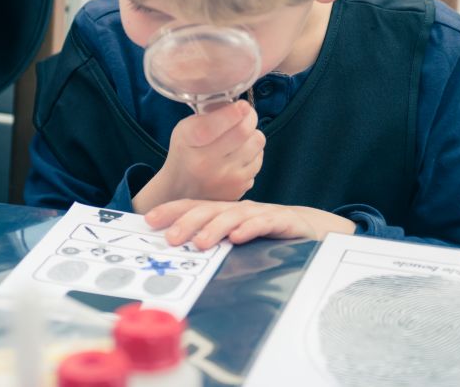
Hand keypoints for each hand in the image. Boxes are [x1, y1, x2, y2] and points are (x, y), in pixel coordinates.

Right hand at [132, 100, 264, 212]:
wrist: (180, 190)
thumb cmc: (186, 152)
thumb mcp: (186, 129)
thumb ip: (210, 115)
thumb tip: (240, 106)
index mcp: (191, 140)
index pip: (221, 121)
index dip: (237, 110)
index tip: (243, 105)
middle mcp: (207, 162)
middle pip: (245, 130)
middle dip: (251, 117)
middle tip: (247, 115)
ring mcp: (225, 178)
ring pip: (257, 143)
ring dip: (253, 135)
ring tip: (241, 138)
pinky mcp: (239, 188)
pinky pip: (259, 160)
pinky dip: (253, 154)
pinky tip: (239, 156)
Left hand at [145, 199, 355, 249]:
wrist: (310, 227)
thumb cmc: (267, 235)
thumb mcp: (235, 238)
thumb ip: (212, 241)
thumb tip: (178, 252)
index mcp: (223, 212)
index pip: (192, 206)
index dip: (171, 211)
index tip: (149, 220)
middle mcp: (238, 209)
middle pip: (208, 210)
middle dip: (187, 221)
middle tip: (172, 237)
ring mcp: (259, 213)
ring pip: (232, 216)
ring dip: (215, 228)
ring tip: (201, 242)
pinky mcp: (281, 221)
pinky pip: (263, 223)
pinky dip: (250, 228)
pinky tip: (238, 237)